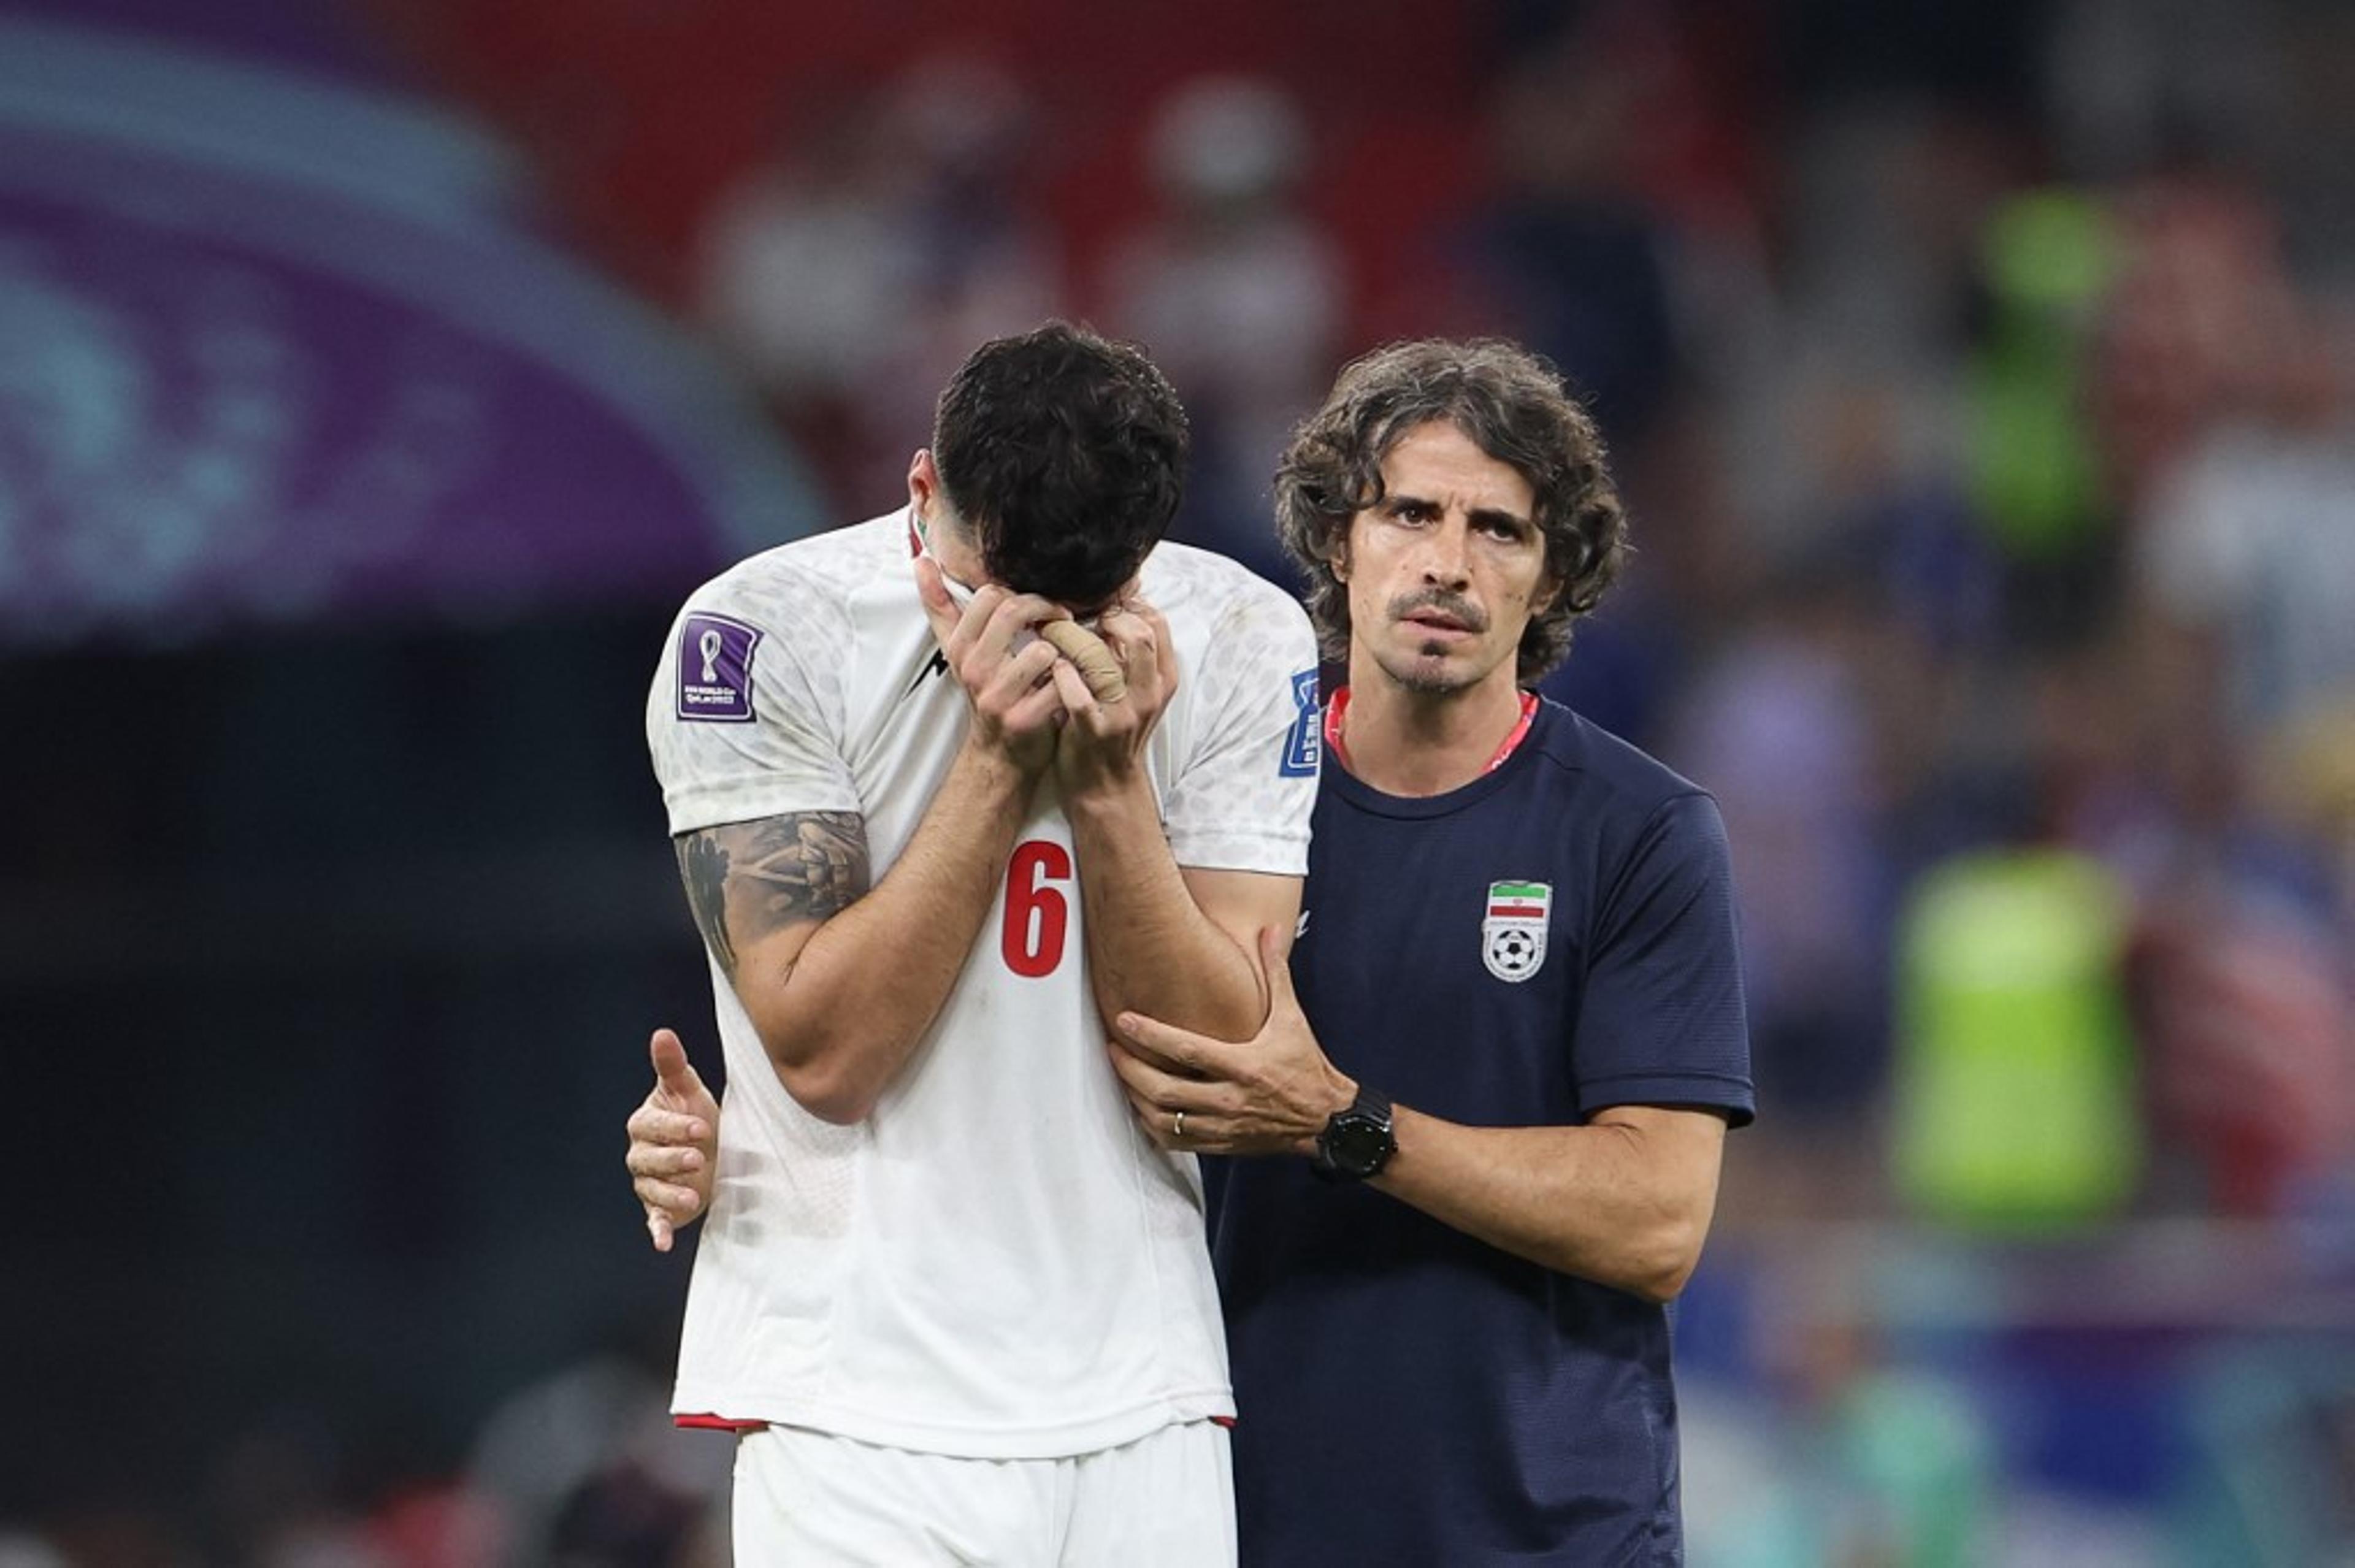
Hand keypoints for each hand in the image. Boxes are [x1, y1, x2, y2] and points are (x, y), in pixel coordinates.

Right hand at [626, 1028, 718, 1251]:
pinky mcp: (659, 1207)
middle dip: (673, 1160)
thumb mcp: (689, 1090)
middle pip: (650, 1160)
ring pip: (652, 1189)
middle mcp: (640, 1155)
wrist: (709, 1149)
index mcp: (645, 1124)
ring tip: (693, 1197)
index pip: (655, 1126)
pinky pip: (653, 1220)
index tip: (703, 1127)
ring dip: (670, 1194)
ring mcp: (648, 1183)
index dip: (677, 1127)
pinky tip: (662, 1244)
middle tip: (699, 1159)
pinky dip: (656, 1232)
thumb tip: (662, 1033)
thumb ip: (673, 1066)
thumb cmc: (696, 1115)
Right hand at [916, 556, 1073, 774]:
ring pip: (1042, 649)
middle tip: (1063, 616)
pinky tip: (1074, 681)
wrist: (1000, 755)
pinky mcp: (1025, 720)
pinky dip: (1074, 679)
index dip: (1020, 593)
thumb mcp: (959, 651)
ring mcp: (998, 697)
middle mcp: (975, 670)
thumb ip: (941, 605)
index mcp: (961, 648)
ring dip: (1063, 648)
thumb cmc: (987, 693)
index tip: (1037, 606)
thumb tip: (921, 562)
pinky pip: (1060, 684)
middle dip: (1046, 608)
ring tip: (1067, 653)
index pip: (988, 596)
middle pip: (1013, 612)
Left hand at [1051, 596, 1178, 796]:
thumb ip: (1133, 655)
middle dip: (1103, 618)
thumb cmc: (1115, 729)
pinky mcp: (1094, 730)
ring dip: (1070, 639)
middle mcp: (1148, 694)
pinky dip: (1060, 673)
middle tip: (1077, 618)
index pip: (1156, 623)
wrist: (1105, 786)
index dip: (1127, 607)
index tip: (1102, 607)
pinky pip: (1075, 692)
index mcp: (1162, 680)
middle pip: (1137, 635)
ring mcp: (1123, 713)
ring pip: (1101, 658)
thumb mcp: (1138, 691)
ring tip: (1052, 635)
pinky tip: (1052, 668)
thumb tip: (1116, 606)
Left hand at [1108, 927, 1354, 1156]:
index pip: (1186, 1050)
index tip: (1125, 1020)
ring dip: (1137, 1100)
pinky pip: (1178, 1142)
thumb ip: (1275, 973)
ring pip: (1165, 1121)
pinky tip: (1145, 1110)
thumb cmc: (1306, 1067)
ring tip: (1123, 1078)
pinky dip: (1155, 1127)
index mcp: (1244, 1066)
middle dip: (1131, 1070)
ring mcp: (1225, 1127)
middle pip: (1165, 1090)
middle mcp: (1231, 1100)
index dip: (1150, 1034)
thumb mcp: (1292, 1018)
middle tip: (1114, 1050)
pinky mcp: (1223, 1145)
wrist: (1327, 1119)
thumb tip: (1270, 931)